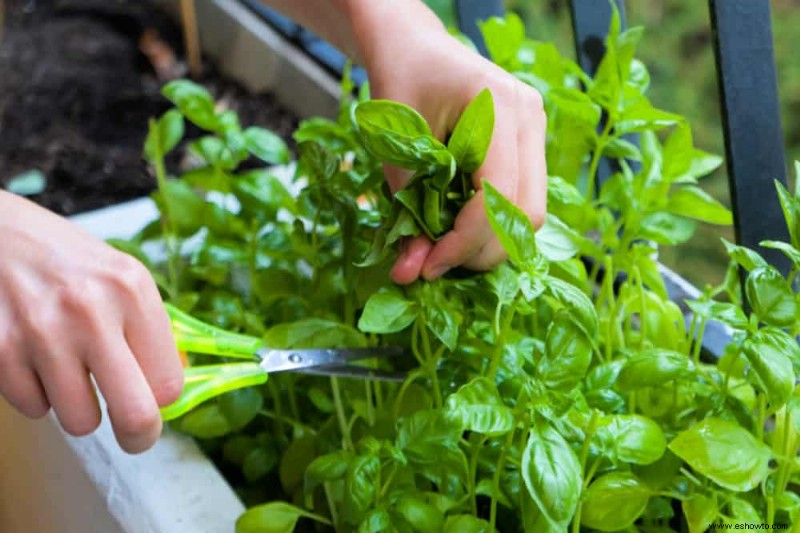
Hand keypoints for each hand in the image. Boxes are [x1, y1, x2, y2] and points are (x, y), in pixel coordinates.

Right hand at [0, 192, 183, 452]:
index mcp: (130, 289)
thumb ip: (149, 329)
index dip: (163, 399)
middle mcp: (90, 311)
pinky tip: (36, 358)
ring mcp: (41, 333)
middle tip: (135, 434)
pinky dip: (38, 393)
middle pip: (135, 414)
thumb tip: (173, 387)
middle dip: (139, 435)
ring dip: (80, 407)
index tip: (155, 398)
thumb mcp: (120, 276)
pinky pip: (34, 408)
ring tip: (72, 371)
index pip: (168, 381)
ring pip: (80, 421)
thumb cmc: (64, 259)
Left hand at [362, 11, 546, 283]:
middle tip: (435, 263)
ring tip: (446, 247)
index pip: (498, 198)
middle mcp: (529, 117)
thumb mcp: (394, 151)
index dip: (464, 243)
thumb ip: (406, 213)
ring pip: (531, 212)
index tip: (428, 266)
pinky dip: (494, 224)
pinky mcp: (530, 141)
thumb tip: (409, 275)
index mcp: (497, 107)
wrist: (412, 46)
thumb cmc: (398, 84)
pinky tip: (460, 225)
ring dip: (490, 242)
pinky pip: (524, 198)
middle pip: (526, 214)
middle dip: (481, 251)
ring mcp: (535, 128)